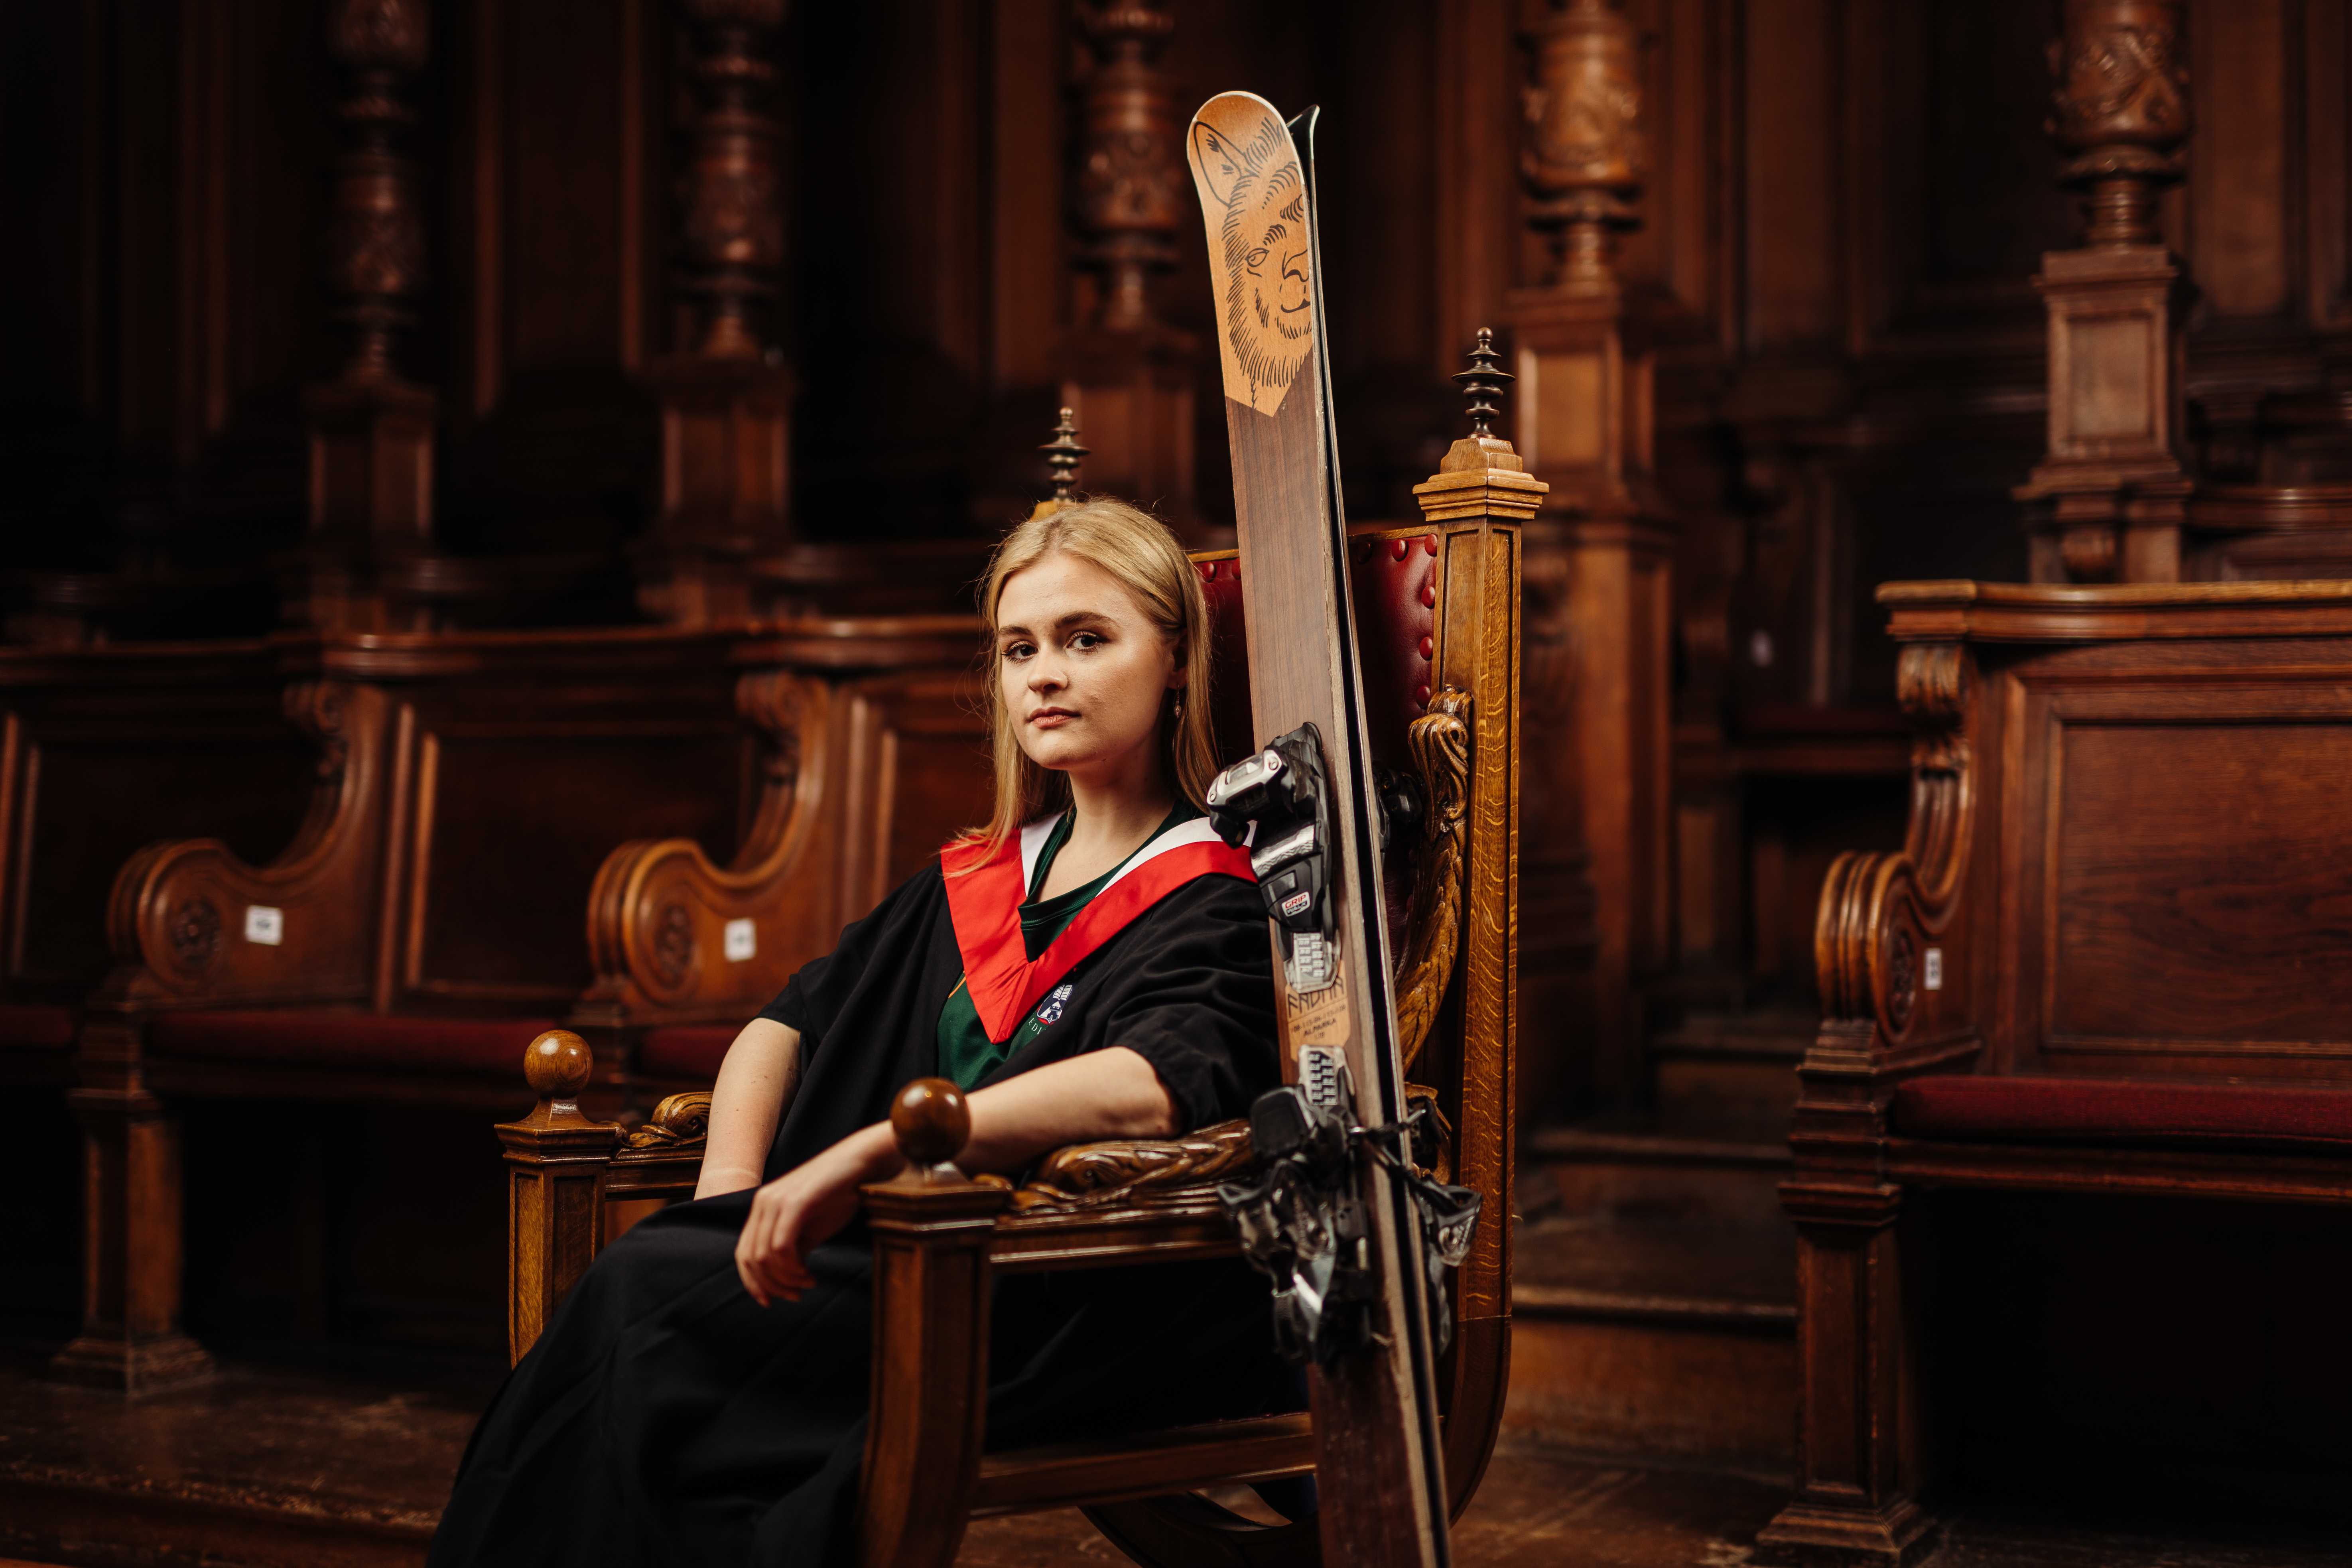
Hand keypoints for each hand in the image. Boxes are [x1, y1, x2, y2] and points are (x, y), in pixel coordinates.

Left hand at [734, 1123, 899, 1304]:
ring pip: (764, 1257)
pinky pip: (781, 1247)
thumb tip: (787, 1276)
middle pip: (750, 1259)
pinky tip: (809, 1273)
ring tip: (808, 1283)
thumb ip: (794, 1249)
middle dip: (771, 1286)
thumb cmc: (841, 1193)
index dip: (753, 1283)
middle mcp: (763, 1203)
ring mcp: (776, 1201)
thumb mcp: (812, 1227)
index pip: (743, 1254)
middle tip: (795, 1296)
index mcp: (763, 1207)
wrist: (863, 1162)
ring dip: (786, 1279)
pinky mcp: (794, 1203)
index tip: (771, 1301)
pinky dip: (792, 1268)